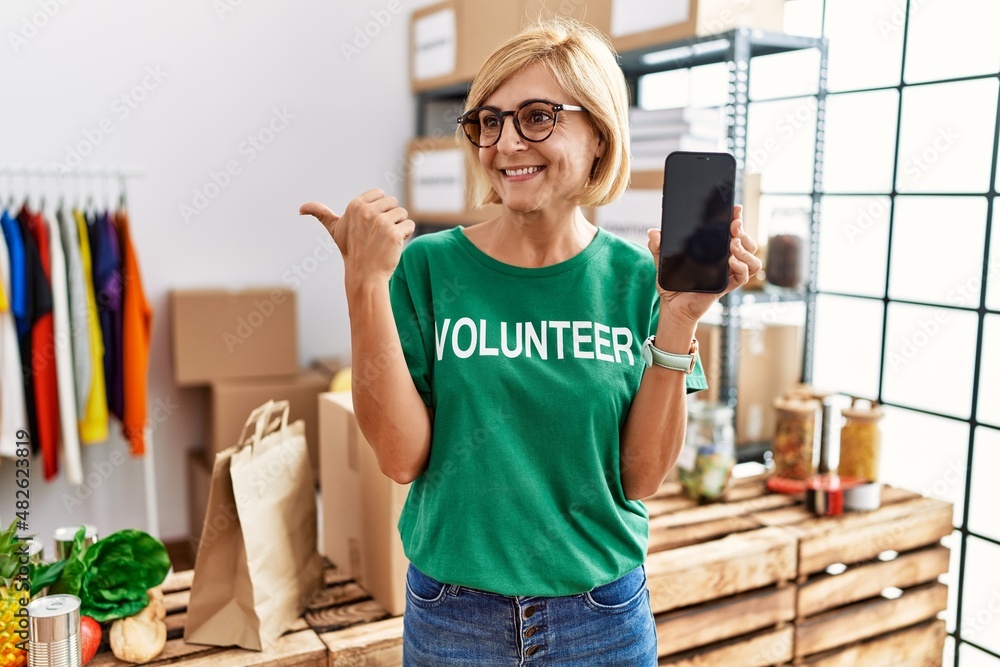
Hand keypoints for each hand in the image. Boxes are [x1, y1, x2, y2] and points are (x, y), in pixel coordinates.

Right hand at [299, 188, 414, 284]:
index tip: (371, 224)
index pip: (381, 194)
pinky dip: (406, 235)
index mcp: (355, 205)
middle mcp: (367, 211)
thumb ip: (321, 214)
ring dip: (398, 227)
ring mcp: (381, 222)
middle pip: (393, 202)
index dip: (380, 209)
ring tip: (385, 240)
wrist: (365, 275)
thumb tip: (301, 209)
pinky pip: (409, 225)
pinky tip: (394, 245)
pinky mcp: (394, 233)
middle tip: (379, 234)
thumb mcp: (335, 230)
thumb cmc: (351, 251)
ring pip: (403, 214)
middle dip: (390, 217)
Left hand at [646, 204, 762, 325]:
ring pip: (753, 260)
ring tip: (732, 245)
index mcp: (715, 251)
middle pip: (748, 244)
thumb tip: (653, 232)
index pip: (734, 233)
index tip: (735, 210)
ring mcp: (727, 274)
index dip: (737, 220)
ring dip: (746, 250)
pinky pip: (743, 277)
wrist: (671, 306)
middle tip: (733, 227)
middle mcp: (725, 262)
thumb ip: (657, 246)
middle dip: (744, 233)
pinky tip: (730, 262)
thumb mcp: (662, 261)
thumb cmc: (672, 284)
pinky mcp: (726, 287)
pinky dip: (741, 267)